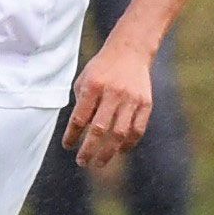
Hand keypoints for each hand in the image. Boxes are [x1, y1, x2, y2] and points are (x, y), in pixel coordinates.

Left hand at [62, 37, 155, 169]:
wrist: (130, 51)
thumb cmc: (101, 70)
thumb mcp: (84, 80)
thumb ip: (81, 105)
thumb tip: (81, 133)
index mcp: (93, 86)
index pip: (79, 118)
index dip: (72, 135)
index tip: (67, 146)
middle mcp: (113, 93)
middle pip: (99, 130)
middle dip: (89, 150)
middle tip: (82, 162)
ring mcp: (131, 99)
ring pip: (120, 134)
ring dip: (108, 152)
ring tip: (99, 163)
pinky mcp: (146, 103)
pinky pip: (137, 130)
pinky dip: (128, 144)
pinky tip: (119, 151)